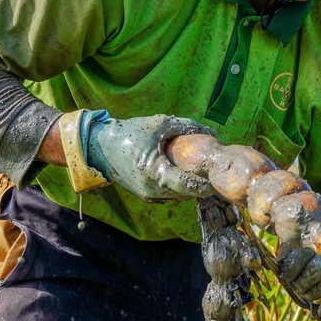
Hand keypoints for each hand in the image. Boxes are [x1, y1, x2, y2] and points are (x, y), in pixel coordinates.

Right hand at [81, 112, 214, 201]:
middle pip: (187, 194)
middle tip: (218, 174)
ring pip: (179, 196)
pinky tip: (187, 175)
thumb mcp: (159, 124)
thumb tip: (211, 133)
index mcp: (155, 172)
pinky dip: (180, 188)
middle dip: (203, 186)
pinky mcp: (146, 196)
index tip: (220, 175)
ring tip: (205, 173)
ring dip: (192, 187)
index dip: (206, 183)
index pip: (189, 185)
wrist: (100, 146)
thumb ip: (187, 127)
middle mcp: (152, 189)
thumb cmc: (130, 132)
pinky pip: (169, 195)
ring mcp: (148, 196)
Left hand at [277, 219, 320, 315]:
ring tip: (304, 295)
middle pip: (317, 270)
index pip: (303, 256)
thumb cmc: (299, 251)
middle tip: (295, 287)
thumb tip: (280, 275)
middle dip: (302, 283)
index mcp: (315, 239)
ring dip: (313, 294)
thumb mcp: (290, 249)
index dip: (292, 270)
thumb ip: (286, 258)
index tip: (284, 278)